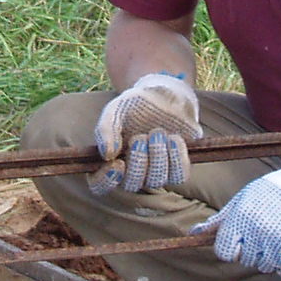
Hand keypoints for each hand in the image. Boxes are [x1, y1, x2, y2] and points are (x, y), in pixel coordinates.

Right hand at [90, 71, 201, 193]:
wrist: (164, 95)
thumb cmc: (135, 105)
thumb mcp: (115, 110)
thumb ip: (106, 129)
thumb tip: (106, 155)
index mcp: (110, 161)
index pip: (101, 185)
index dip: (107, 180)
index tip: (117, 163)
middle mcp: (132, 172)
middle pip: (131, 185)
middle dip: (137, 161)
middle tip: (140, 137)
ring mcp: (156, 173)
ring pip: (156, 181)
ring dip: (157, 157)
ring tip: (157, 132)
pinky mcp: (177, 169)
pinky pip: (179, 175)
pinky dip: (176, 157)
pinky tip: (173, 138)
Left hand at [207, 149, 280, 276]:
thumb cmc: (274, 192)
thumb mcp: (243, 199)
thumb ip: (220, 220)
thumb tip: (194, 232)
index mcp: (240, 218)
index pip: (225, 252)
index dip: (234, 248)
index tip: (243, 240)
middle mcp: (257, 231)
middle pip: (247, 260)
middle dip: (255, 250)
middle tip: (269, 231)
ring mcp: (278, 241)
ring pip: (267, 266)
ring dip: (274, 256)